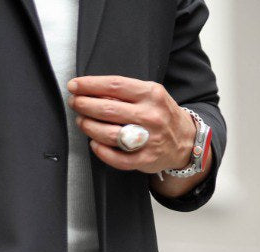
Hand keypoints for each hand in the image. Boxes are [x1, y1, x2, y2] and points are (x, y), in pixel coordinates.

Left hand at [66, 75, 197, 175]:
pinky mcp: (146, 159)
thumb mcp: (150, 94)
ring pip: (110, 134)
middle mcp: (150, 115)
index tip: (74, 86)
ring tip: (82, 122)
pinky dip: (102, 151)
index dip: (90, 85)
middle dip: (85, 105)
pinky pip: (118, 158)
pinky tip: (94, 144)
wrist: (185, 140)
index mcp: (150, 94)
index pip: (114, 85)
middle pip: (108, 109)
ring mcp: (149, 139)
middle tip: (75, 104)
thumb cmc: (161, 114)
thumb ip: (126, 92)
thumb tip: (93, 91)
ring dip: (90, 127)